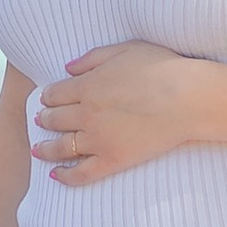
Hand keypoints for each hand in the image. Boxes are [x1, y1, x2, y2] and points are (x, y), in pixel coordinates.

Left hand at [28, 41, 206, 186]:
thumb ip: (92, 57)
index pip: (54, 94)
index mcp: (87, 85)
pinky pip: (82, 173)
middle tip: (39, 122)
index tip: (46, 100)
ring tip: (37, 150)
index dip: (47, 97)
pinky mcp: (113, 160)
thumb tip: (67, 67)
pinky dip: (65, 176)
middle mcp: (87, 113)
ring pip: (61, 147)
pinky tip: (56, 175)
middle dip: (43, 120)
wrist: (188, 98)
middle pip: (53, 119)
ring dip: (45, 149)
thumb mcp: (125, 49)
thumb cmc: (163, 68)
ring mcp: (99, 138)